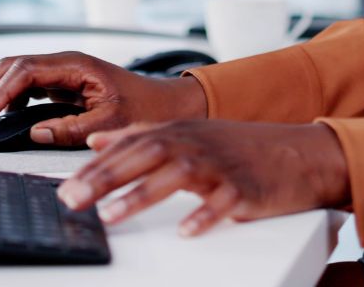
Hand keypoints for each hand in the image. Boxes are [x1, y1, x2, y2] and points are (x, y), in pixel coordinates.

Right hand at [0, 52, 207, 145]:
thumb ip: (72, 128)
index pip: (25, 71)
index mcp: (75, 64)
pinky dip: (5, 100)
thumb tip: (34, 132)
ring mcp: (61, 72)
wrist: (166, 104)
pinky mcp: (60, 85)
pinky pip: (25, 87)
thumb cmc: (145, 108)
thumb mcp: (111, 123)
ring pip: (14, 75)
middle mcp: (64, 63)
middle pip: (11, 68)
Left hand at [58, 120, 349, 236]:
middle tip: (73, 199)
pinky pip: (223, 202)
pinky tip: (186, 231)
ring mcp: (221, 165)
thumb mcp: (187, 135)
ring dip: (142, 195)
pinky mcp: (246, 188)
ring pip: (177, 176)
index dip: (95, 165)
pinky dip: (204, 215)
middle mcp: (195, 144)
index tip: (65, 185)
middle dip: (105, 178)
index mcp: (178, 133)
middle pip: (144, 156)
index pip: (128, 145)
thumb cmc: (238, 148)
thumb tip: (95, 141)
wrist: (298, 152)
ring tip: (112, 215)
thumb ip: (139, 136)